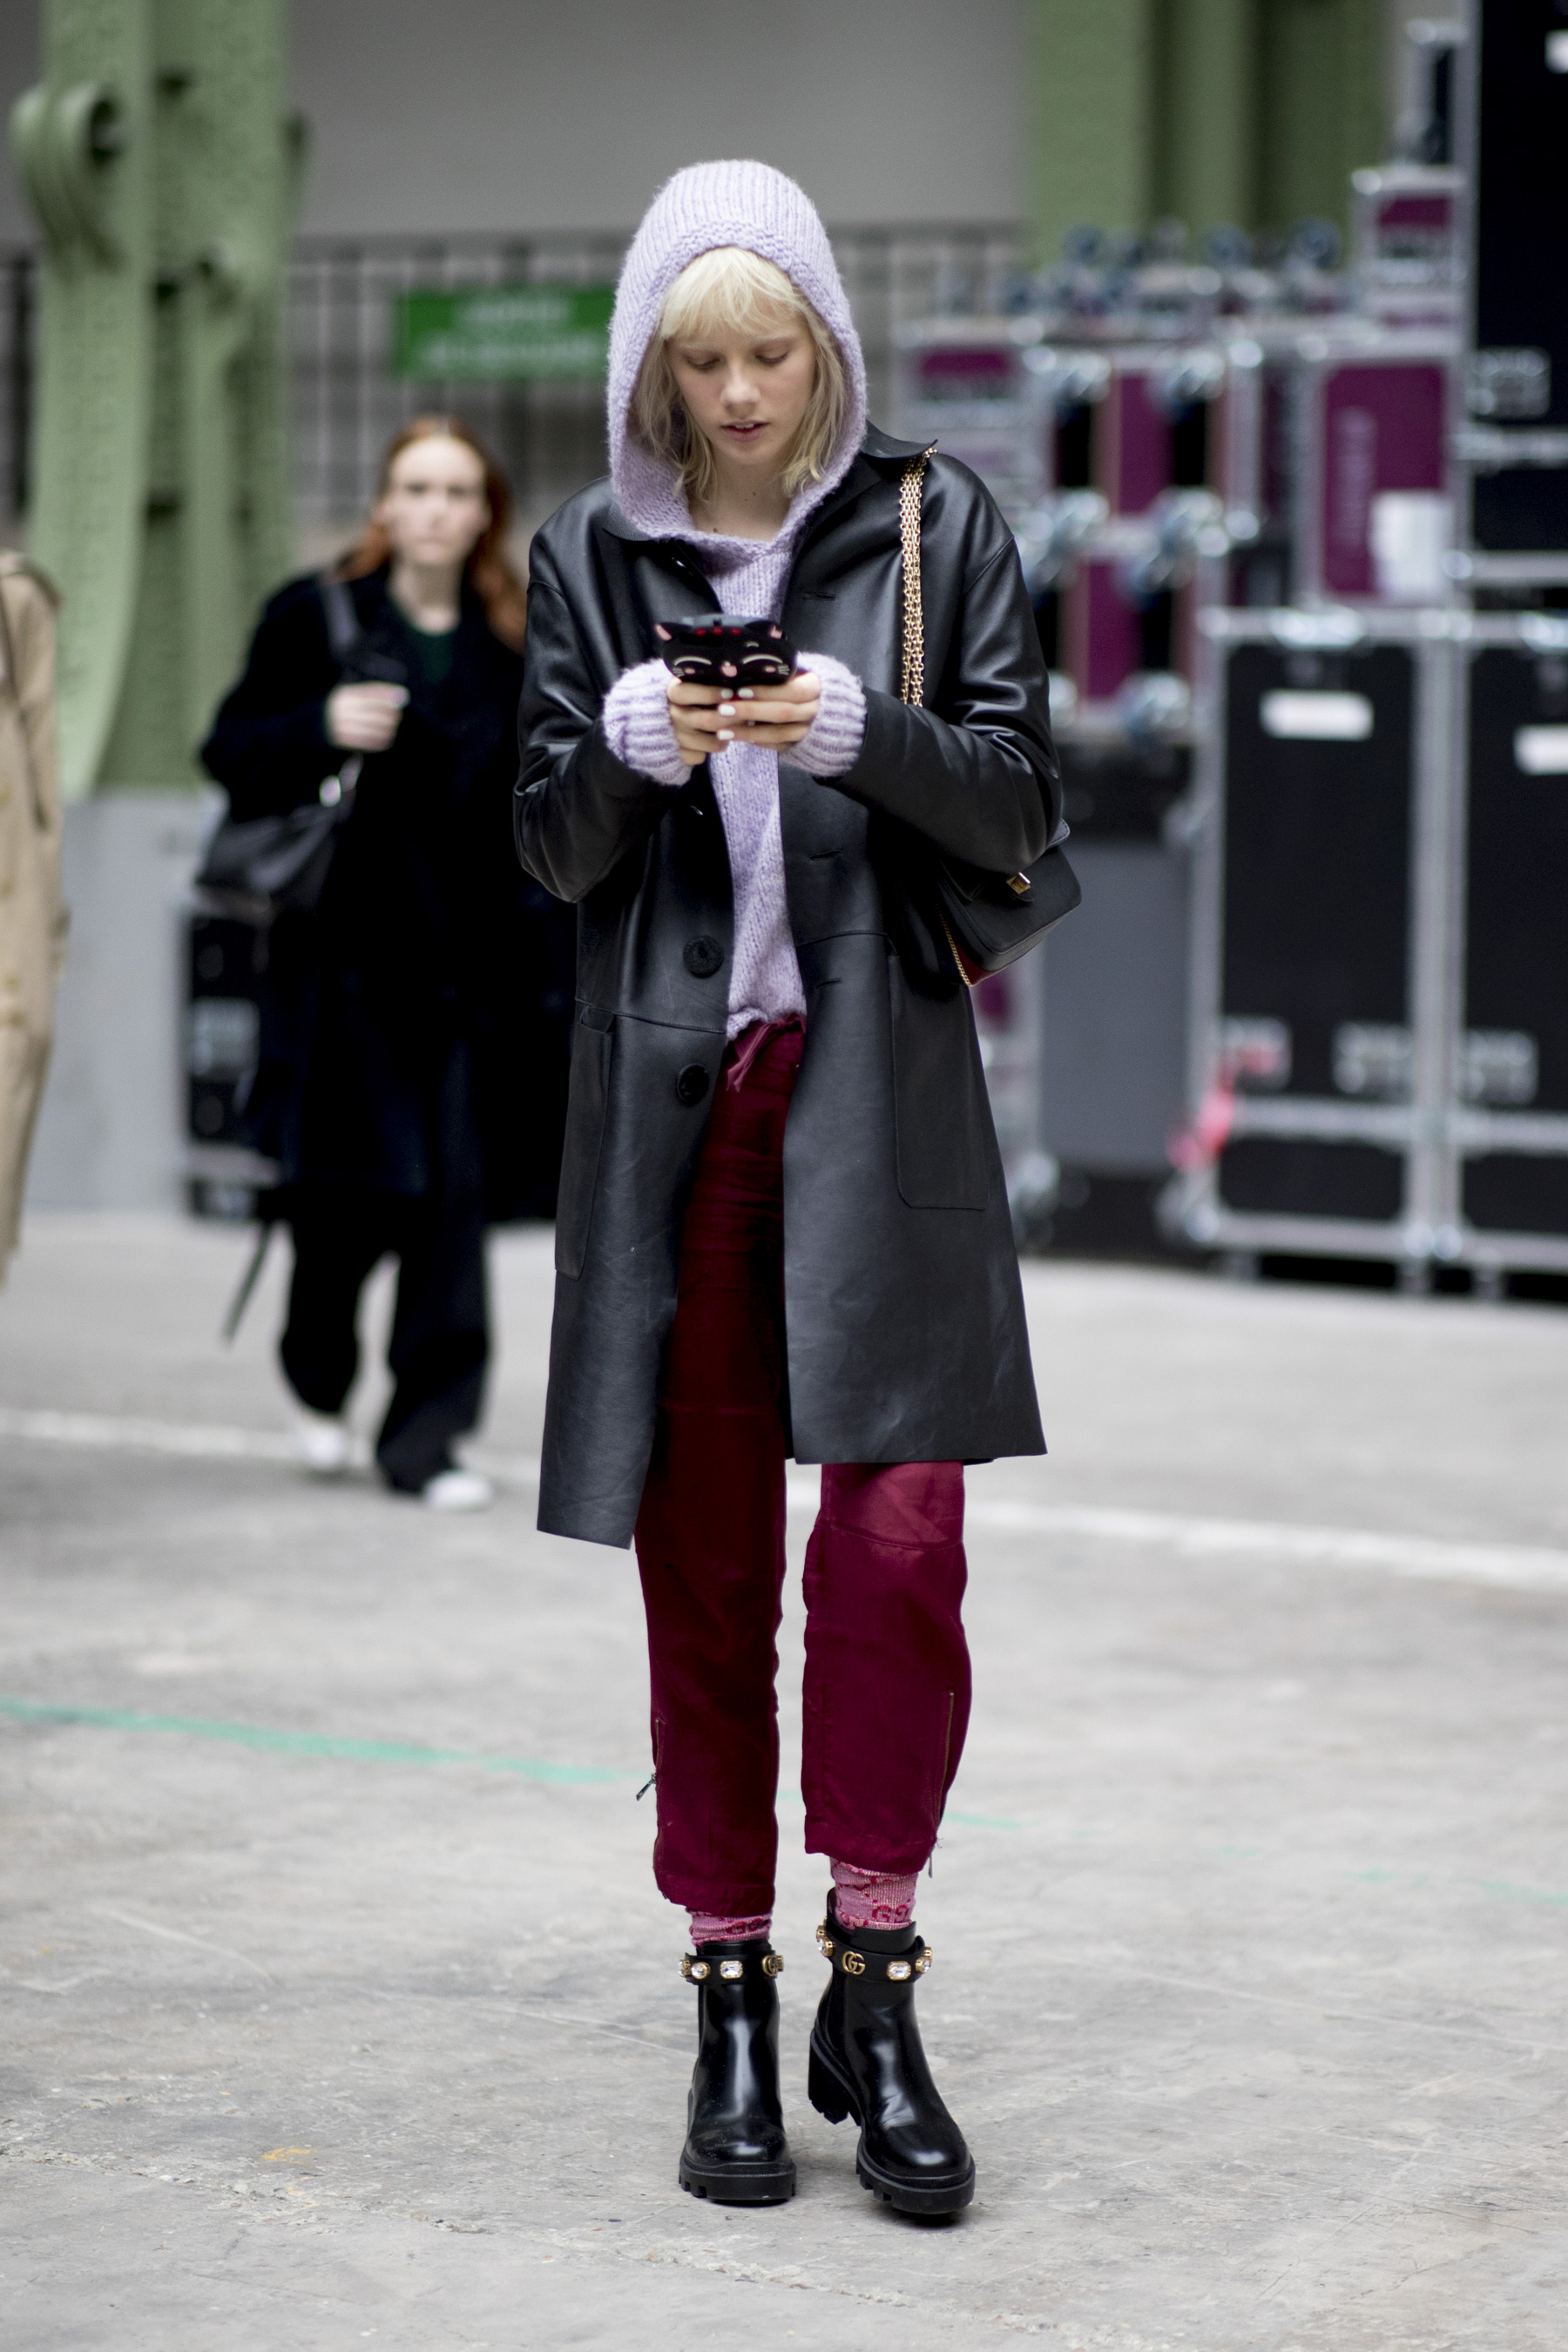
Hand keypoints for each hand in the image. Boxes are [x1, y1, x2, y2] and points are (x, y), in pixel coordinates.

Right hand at [326, 681, 407, 752]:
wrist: (307, 726)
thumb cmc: (335, 711)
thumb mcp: (345, 698)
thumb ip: (365, 696)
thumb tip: (394, 696)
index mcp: (343, 695)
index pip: (369, 692)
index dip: (388, 693)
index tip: (403, 695)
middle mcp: (341, 709)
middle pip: (372, 710)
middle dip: (389, 712)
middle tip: (399, 715)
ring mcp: (339, 725)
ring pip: (371, 727)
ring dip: (386, 728)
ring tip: (393, 728)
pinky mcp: (339, 740)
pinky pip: (364, 741)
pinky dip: (378, 741)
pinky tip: (386, 740)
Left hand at [666, 667, 820, 765]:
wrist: (826, 706)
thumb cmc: (800, 681)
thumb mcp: (795, 670)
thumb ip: (777, 669)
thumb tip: (741, 666)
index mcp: (815, 687)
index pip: (792, 690)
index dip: (767, 691)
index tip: (741, 690)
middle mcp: (814, 710)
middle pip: (782, 713)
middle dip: (751, 711)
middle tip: (723, 709)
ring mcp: (807, 730)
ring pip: (778, 734)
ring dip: (749, 733)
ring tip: (723, 731)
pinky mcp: (799, 744)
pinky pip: (777, 746)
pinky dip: (758, 742)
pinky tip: (738, 738)